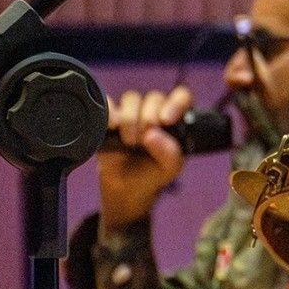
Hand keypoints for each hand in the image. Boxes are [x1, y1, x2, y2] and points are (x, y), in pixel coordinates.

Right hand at [97, 86, 191, 234]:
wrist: (126, 191)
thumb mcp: (170, 167)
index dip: (176, 102)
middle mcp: (153, 113)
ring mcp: (130, 114)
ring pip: (132, 98)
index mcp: (174, 120)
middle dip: (149, 117)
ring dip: (130, 118)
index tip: (166, 120)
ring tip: (129, 141)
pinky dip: (109, 111)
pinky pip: (107, 103)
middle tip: (144, 139)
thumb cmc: (153, 175)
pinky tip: (112, 126)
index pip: (181, 96)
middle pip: (154, 97)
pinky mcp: (109, 119)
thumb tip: (153, 134)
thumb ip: (169, 152)